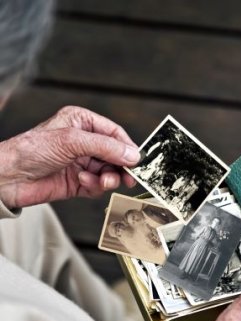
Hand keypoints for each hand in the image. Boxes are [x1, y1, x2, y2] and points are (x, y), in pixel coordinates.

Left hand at [0, 106, 139, 208]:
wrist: (9, 178)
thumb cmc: (31, 151)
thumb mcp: (72, 142)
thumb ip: (106, 147)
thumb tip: (132, 154)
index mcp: (82, 123)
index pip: (114, 133)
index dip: (127, 147)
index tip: (137, 160)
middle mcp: (84, 142)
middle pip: (115, 154)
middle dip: (120, 166)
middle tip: (128, 177)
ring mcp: (82, 162)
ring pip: (108, 171)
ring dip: (107, 178)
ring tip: (103, 181)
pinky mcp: (79, 181)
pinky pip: (98, 185)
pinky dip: (94, 186)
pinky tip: (83, 181)